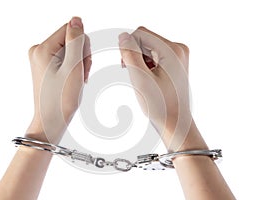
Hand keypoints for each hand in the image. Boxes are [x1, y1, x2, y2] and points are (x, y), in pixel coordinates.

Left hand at [26, 17, 90, 143]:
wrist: (52, 121)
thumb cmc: (61, 99)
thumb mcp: (73, 67)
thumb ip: (76, 41)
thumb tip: (76, 20)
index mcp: (42, 49)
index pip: (70, 30)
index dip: (82, 46)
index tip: (82, 65)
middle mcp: (38, 50)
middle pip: (70, 39)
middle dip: (81, 55)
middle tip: (81, 75)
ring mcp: (41, 58)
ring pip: (71, 49)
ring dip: (80, 63)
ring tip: (79, 79)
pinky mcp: (46, 65)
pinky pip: (66, 58)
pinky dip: (74, 67)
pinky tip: (74, 79)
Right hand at [119, 27, 192, 150]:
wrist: (175, 122)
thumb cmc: (160, 105)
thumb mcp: (140, 79)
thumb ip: (130, 54)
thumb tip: (123, 36)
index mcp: (173, 50)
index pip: (140, 33)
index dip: (128, 47)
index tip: (126, 66)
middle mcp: (178, 49)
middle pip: (145, 39)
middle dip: (134, 54)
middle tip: (134, 74)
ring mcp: (178, 55)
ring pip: (148, 47)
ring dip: (140, 60)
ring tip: (142, 78)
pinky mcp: (175, 62)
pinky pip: (154, 54)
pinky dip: (146, 64)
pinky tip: (148, 77)